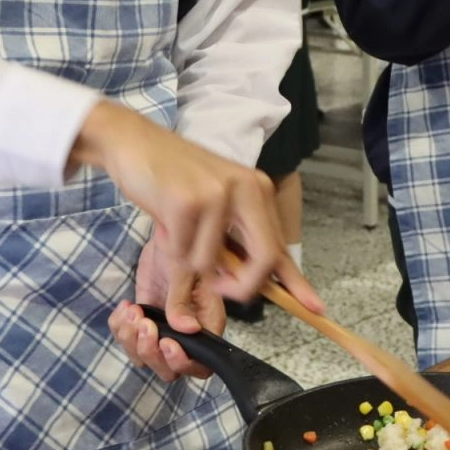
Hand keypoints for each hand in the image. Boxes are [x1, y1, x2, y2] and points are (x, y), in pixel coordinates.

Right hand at [70, 100, 322, 311]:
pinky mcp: (186, 203)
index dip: (297, 281)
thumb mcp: (215, 205)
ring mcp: (217, 194)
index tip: (315, 307)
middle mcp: (245, 189)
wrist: (135, 142)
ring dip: (188, 259)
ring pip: (211, 264)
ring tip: (177, 229)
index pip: (281, 245)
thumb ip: (236, 241)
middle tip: (219, 288)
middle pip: (264, 259)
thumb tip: (254, 284)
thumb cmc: (174, 177)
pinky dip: (170, 250)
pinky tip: (165, 221)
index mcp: (257, 189)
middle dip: (242, 287)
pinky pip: (182, 255)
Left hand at [109, 229, 223, 382]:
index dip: (182, 362)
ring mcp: (162, 328)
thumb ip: (183, 300)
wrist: (167, 231)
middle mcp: (185, 333)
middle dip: (150, 352)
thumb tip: (187, 330)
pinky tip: (124, 306)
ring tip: (130, 312)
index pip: (200, 364)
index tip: (165, 341)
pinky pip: (127, 339)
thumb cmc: (184, 243)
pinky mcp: (144, 319)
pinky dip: (119, 328)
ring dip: (131, 341)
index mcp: (206, 323)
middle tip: (143, 323)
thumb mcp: (185, 268)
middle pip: (168, 369)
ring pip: (144, 357)